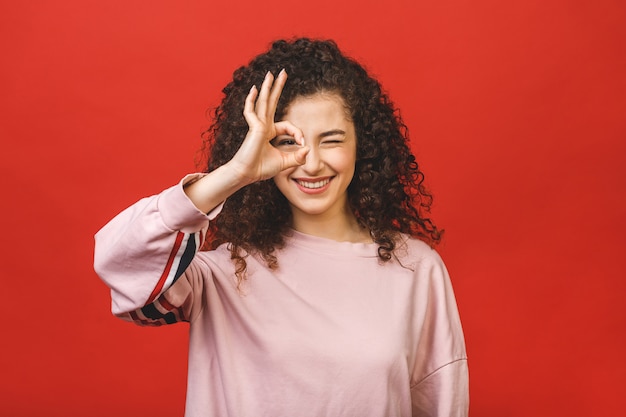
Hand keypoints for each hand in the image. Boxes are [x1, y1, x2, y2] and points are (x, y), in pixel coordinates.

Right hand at [227, 69, 308, 183]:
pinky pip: (251, 111)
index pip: (288, 125)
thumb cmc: (261, 168)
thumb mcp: (285, 162)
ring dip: (267, 87)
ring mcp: (258, 125)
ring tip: (270, 74)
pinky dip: (251, 101)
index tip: (302, 143)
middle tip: (283, 72)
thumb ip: (297, 156)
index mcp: (270, 132)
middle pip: (272, 102)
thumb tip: (307, 149)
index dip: (298, 133)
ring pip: (263, 102)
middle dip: (278, 87)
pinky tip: (253, 89)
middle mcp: (263, 126)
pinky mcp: (254, 128)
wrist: (247, 174)